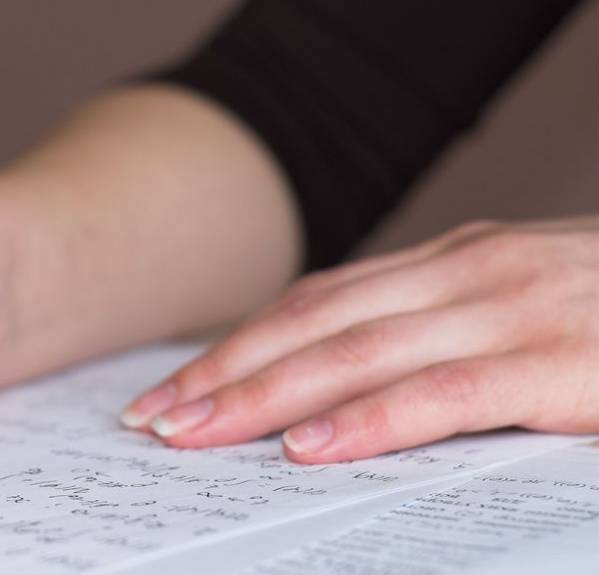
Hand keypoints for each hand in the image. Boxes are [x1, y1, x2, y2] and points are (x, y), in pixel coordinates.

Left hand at [120, 217, 598, 461]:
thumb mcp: (515, 304)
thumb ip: (437, 330)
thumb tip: (339, 387)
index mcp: (452, 262)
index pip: (316, 302)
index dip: (238, 344)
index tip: (176, 387)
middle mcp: (468, 273)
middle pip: (315, 325)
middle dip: (225, 374)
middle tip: (153, 419)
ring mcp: (514, 311)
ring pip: (359, 354)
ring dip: (266, 397)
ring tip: (196, 435)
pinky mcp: (560, 362)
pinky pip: (445, 394)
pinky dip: (371, 420)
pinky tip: (311, 449)